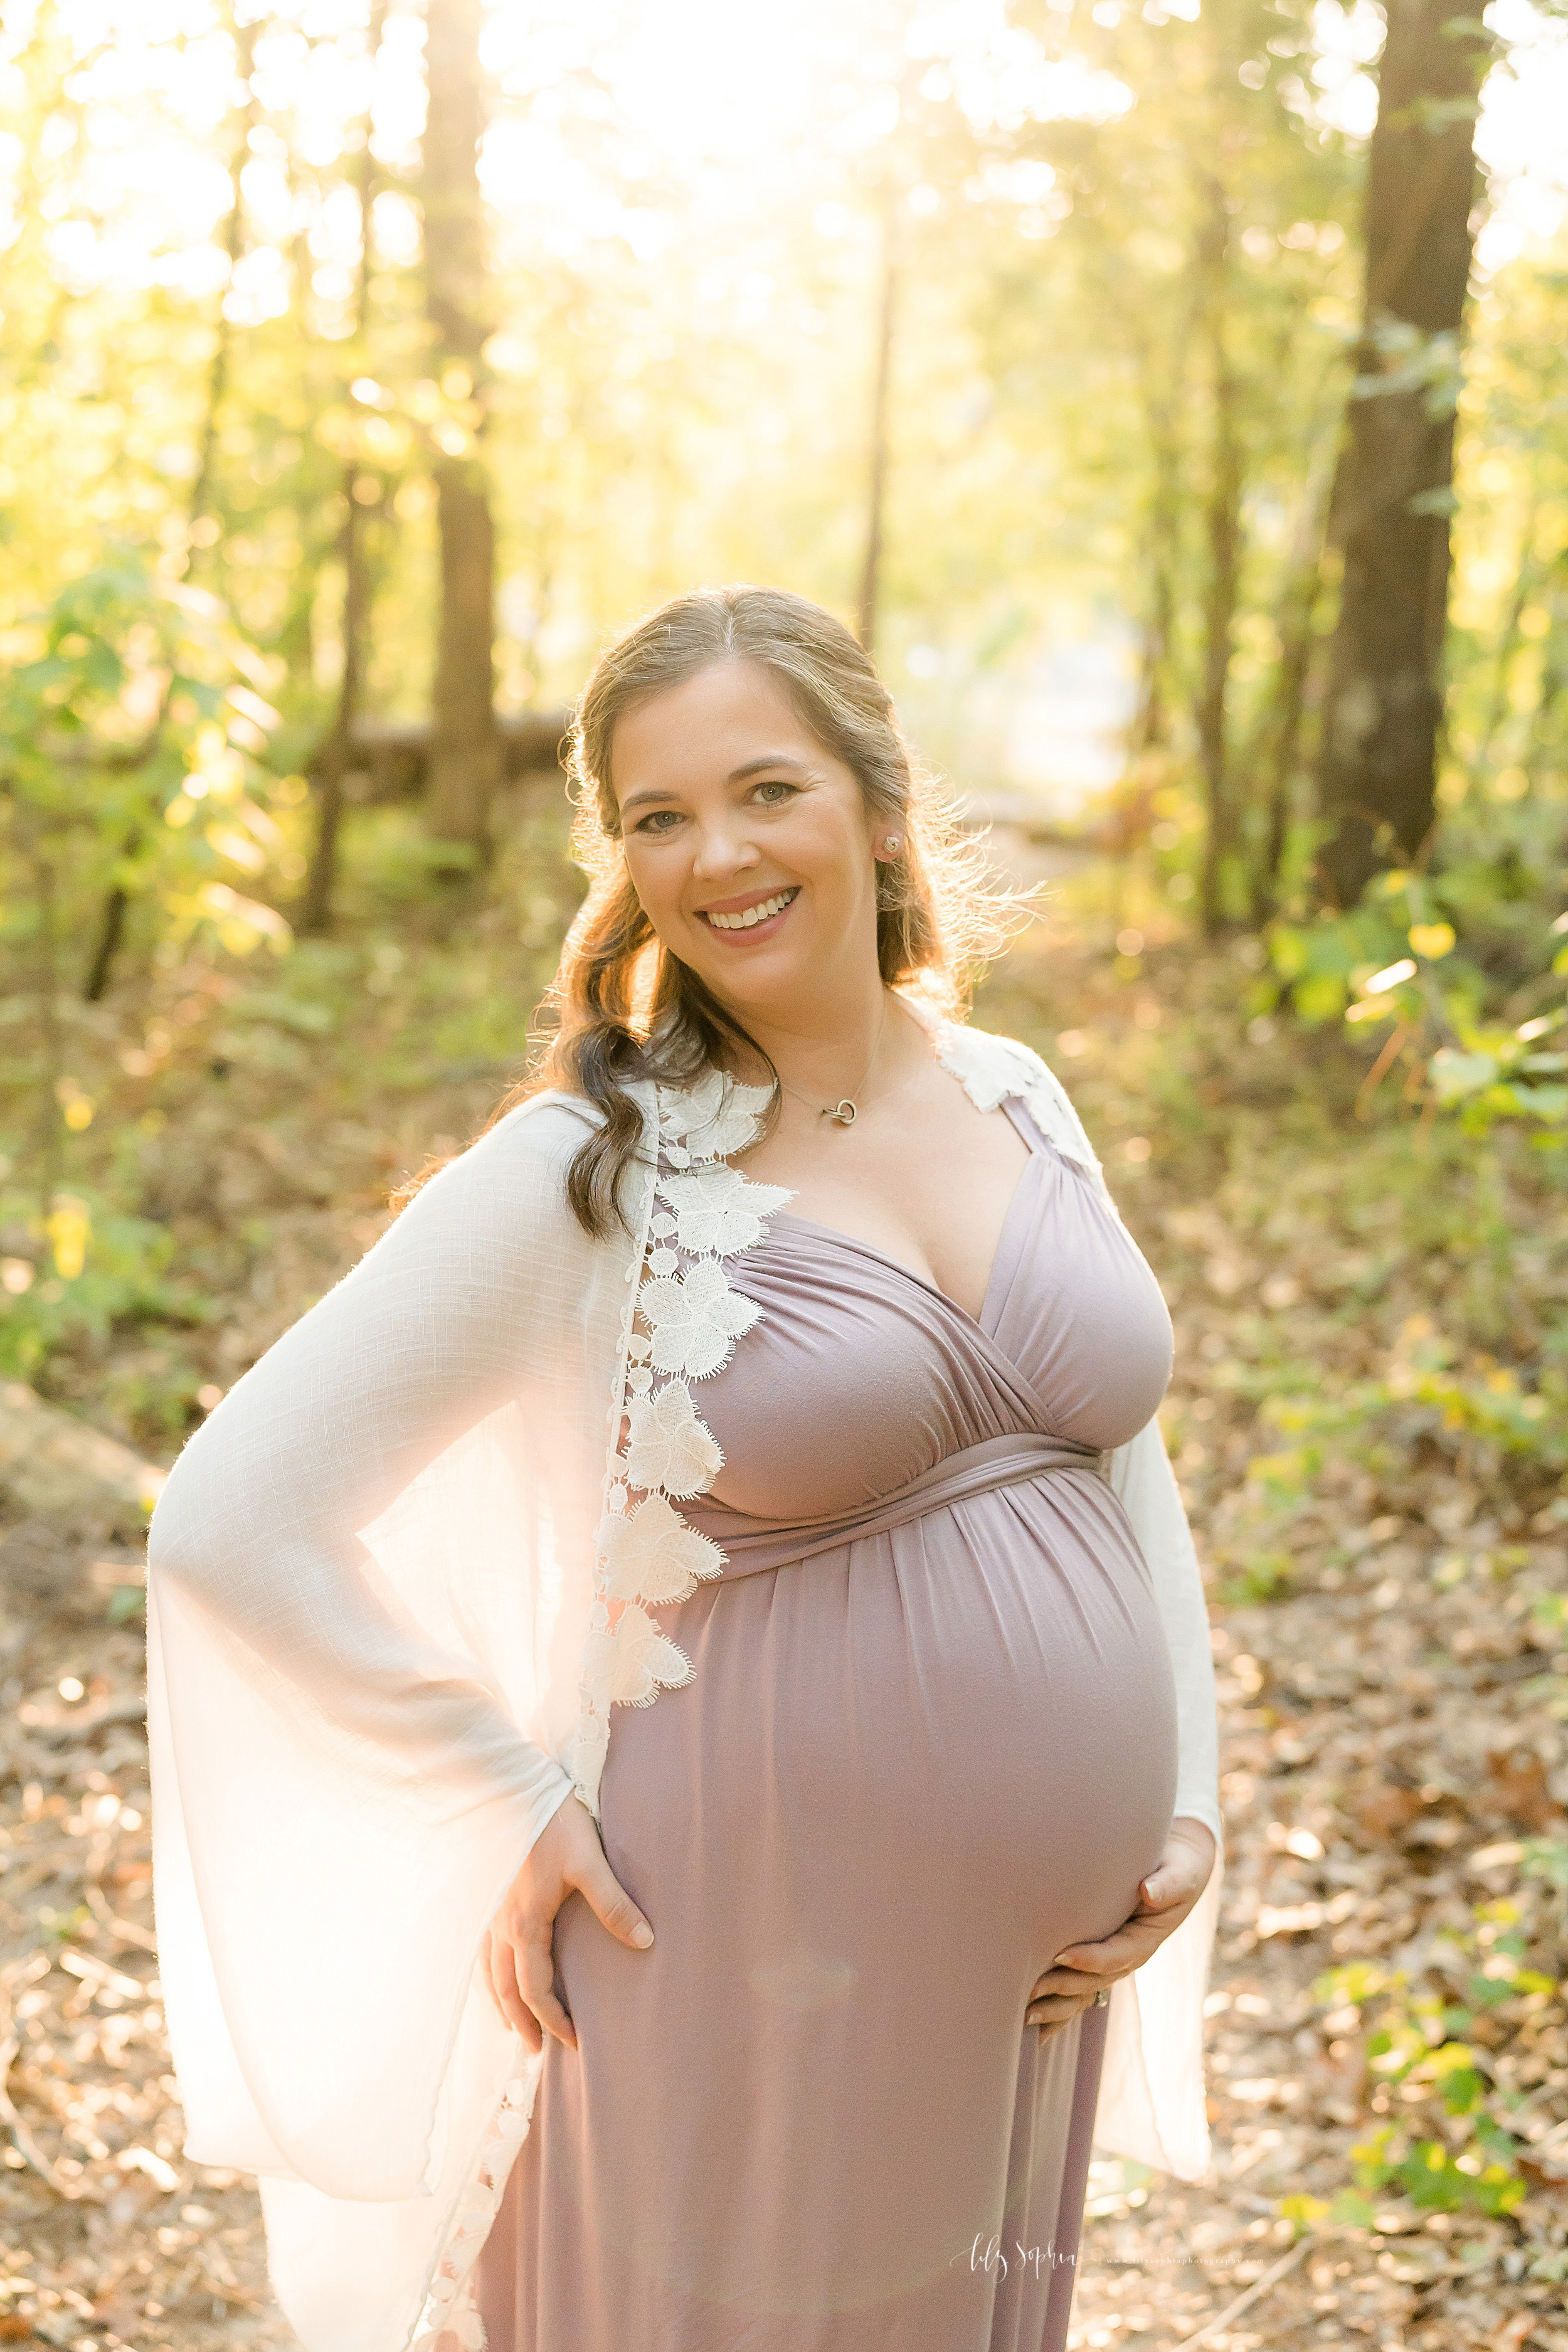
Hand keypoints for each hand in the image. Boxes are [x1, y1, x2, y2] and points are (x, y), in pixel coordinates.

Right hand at [482, 1795, 653, 2054]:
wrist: (507, 1785)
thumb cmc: (550, 1822)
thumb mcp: (589, 1862)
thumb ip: (615, 1904)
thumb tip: (645, 1942)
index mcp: (526, 1925)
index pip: (536, 1989)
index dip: (554, 2019)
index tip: (574, 2041)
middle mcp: (500, 1926)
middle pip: (506, 1990)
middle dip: (522, 2023)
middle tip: (536, 2051)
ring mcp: (488, 1911)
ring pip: (489, 1971)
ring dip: (501, 2001)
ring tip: (512, 2021)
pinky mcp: (485, 1894)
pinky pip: (482, 1948)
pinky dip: (489, 1971)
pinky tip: (497, 1969)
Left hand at [1025, 1817, 1217, 2041]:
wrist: (1178, 1869)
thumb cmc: (1178, 1867)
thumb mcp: (1181, 1873)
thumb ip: (1169, 1884)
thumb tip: (1149, 1891)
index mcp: (1145, 1941)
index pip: (1116, 1955)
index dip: (1090, 1959)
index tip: (1061, 1954)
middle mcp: (1127, 1956)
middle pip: (1094, 1980)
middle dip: (1064, 1987)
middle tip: (1030, 1990)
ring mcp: (1113, 1961)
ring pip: (1084, 1991)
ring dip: (1057, 2005)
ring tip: (1024, 2014)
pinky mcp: (1100, 1957)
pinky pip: (1080, 1987)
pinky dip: (1059, 2008)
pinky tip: (1034, 2025)